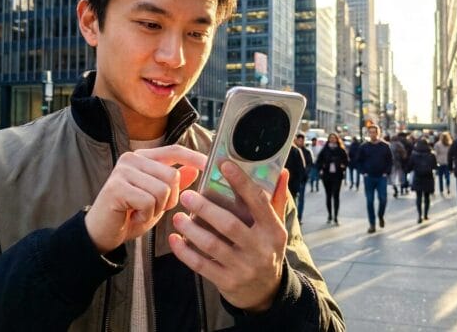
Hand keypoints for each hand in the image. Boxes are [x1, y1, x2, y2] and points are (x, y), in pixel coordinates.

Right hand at [85, 145, 205, 253]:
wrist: (102, 234)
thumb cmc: (130, 216)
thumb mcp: (159, 200)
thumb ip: (175, 184)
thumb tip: (196, 168)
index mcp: (143, 158)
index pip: (174, 150)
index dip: (194, 157)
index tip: (210, 165)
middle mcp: (131, 159)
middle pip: (172, 175)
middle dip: (170, 199)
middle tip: (152, 208)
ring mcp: (123, 171)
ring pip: (162, 189)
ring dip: (157, 209)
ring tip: (141, 212)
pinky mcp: (117, 187)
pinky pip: (148, 201)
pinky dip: (146, 215)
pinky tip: (133, 216)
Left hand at [169, 161, 288, 312]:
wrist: (266, 293)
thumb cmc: (266, 250)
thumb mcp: (276, 227)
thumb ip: (275, 199)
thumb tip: (281, 170)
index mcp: (273, 230)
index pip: (258, 201)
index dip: (240, 181)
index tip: (223, 164)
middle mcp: (260, 249)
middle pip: (229, 224)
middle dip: (205, 208)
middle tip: (187, 196)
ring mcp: (243, 267)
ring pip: (212, 245)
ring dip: (191, 229)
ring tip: (177, 217)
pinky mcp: (227, 281)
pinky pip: (201, 265)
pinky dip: (185, 252)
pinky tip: (175, 240)